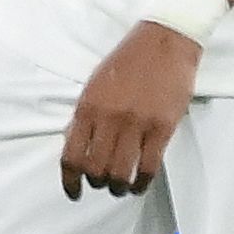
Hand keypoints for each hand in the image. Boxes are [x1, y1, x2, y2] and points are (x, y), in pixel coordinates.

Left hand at [59, 21, 200, 199]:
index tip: (74, 192)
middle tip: (103, 183)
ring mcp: (135, 124)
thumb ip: (86, 115)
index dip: (70, 180)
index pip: (71, 155)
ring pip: (120, 172)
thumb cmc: (128, 61)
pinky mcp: (161, 128)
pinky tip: (139, 185)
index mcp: (87, 107)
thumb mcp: (95, 84)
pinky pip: (148, 167)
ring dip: (118, 187)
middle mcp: (108, 118)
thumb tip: (77, 146)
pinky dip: (141, 182)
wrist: (163, 41)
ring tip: (121, 187)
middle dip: (97, 182)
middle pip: (95, 168)